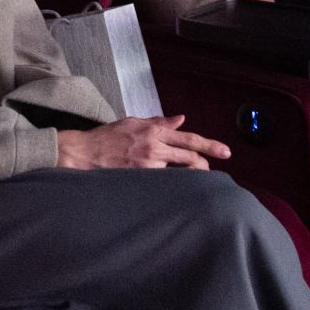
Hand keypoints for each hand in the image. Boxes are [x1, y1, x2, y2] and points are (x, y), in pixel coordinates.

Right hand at [56, 115, 230, 170]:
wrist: (83, 153)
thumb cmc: (106, 137)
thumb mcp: (133, 122)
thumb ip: (159, 122)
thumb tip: (180, 120)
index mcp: (153, 131)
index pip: (188, 139)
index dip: (209, 145)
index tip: (225, 151)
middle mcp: (154, 147)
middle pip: (189, 157)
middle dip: (205, 164)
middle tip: (213, 171)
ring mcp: (147, 165)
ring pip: (179, 173)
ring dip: (188, 176)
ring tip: (192, 180)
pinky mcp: (140, 179)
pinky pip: (163, 183)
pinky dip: (171, 185)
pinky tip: (173, 189)